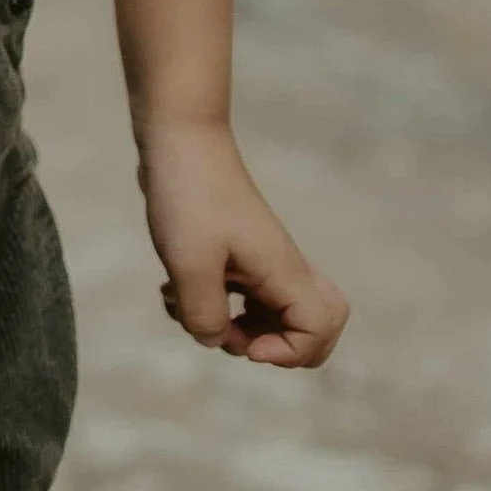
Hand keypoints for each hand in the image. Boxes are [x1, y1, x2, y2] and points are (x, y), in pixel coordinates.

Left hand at [137, 118, 347, 368]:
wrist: (178, 139)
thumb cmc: (188, 197)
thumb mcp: (189, 266)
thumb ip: (205, 316)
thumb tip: (215, 340)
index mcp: (281, 271)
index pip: (319, 329)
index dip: (288, 352)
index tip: (244, 343)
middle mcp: (280, 267)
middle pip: (313, 325)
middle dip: (274, 346)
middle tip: (230, 333)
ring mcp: (260, 259)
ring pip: (268, 314)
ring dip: (230, 327)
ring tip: (184, 308)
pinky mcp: (235, 252)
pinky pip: (238, 296)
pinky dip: (210, 305)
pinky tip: (171, 291)